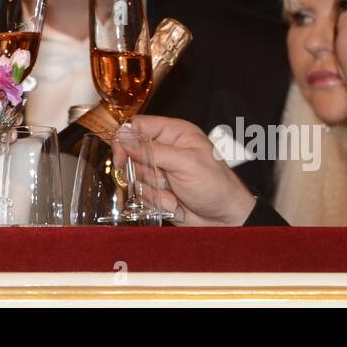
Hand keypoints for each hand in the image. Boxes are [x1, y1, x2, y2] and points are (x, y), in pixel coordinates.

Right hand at [130, 115, 257, 225]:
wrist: (225, 219)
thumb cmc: (216, 186)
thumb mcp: (186, 163)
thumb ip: (153, 150)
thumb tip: (125, 139)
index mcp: (174, 133)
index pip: (138, 126)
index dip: (125, 139)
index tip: (121, 157)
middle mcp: (165, 149)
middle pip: (131, 152)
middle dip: (142, 169)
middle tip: (158, 178)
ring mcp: (160, 170)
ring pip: (135, 175)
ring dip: (152, 188)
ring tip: (173, 192)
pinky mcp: (157, 190)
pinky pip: (141, 193)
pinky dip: (156, 201)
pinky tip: (174, 203)